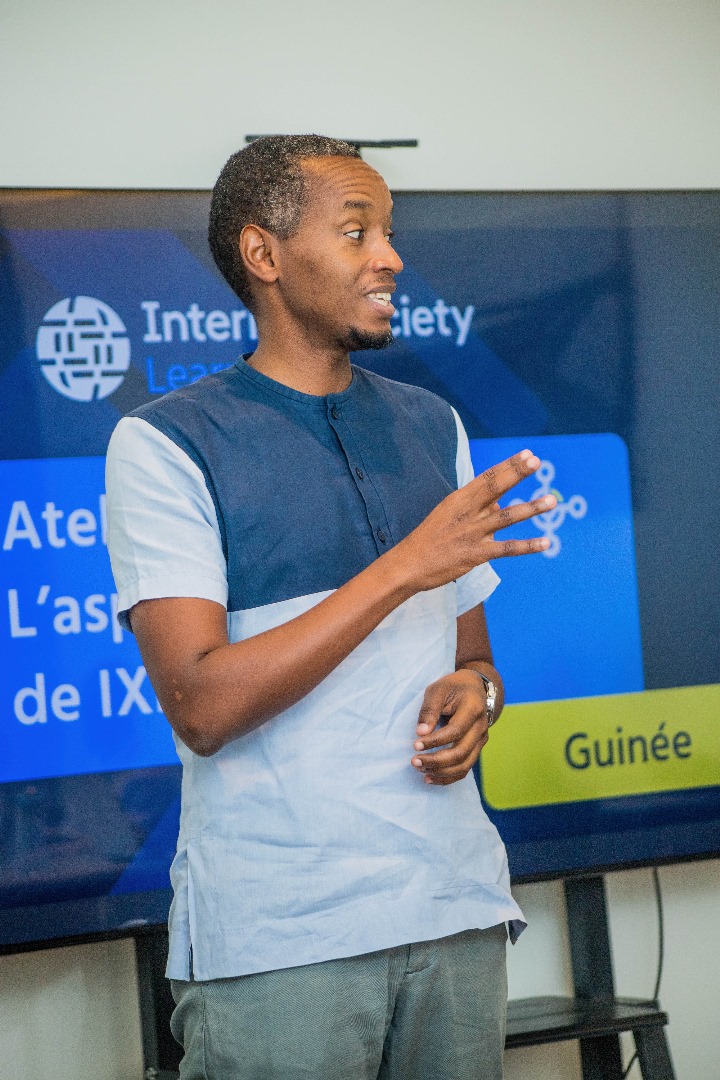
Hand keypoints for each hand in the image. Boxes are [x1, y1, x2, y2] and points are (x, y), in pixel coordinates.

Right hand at [391, 450, 555, 593]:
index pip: (487, 477)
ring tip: (552, 501)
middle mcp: (468, 512)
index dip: (509, 465)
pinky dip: (528, 546)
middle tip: (537, 462)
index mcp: (460, 499)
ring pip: (507, 517)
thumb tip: (501, 504)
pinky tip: (546, 543)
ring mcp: (473, 533)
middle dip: (517, 474)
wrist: (410, 564)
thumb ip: (477, 507)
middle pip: (495, 488)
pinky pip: (507, 548)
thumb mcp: (450, 514)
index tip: (527, 454)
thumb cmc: (430, 537)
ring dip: (531, 508)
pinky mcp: (477, 554)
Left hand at [410, 670, 491, 785]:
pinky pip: (465, 769)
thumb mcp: (438, 689)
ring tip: (420, 770)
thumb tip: (421, 732)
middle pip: (461, 752)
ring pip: (464, 765)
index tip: (415, 744)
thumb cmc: (453, 687)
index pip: (455, 731)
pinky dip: (448, 777)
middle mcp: (481, 727)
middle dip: (436, 761)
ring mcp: (481, 740)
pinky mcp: (476, 749)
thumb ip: (430, 709)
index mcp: (473, 709)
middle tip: (414, 762)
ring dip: (441, 772)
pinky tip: (430, 778)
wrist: (474, 689)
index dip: (435, 741)